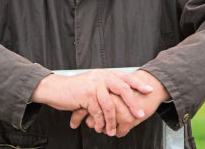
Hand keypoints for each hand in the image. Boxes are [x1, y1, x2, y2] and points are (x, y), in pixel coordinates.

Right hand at [30, 69, 153, 135]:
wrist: (56, 89)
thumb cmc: (75, 89)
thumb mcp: (93, 83)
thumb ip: (106, 86)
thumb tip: (121, 95)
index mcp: (105, 73)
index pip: (126, 77)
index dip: (138, 84)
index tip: (149, 90)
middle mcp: (101, 76)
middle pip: (123, 89)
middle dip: (132, 103)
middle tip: (140, 114)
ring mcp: (94, 85)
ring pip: (109, 105)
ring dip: (112, 120)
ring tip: (113, 131)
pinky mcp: (86, 95)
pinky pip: (97, 112)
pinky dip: (100, 122)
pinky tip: (100, 128)